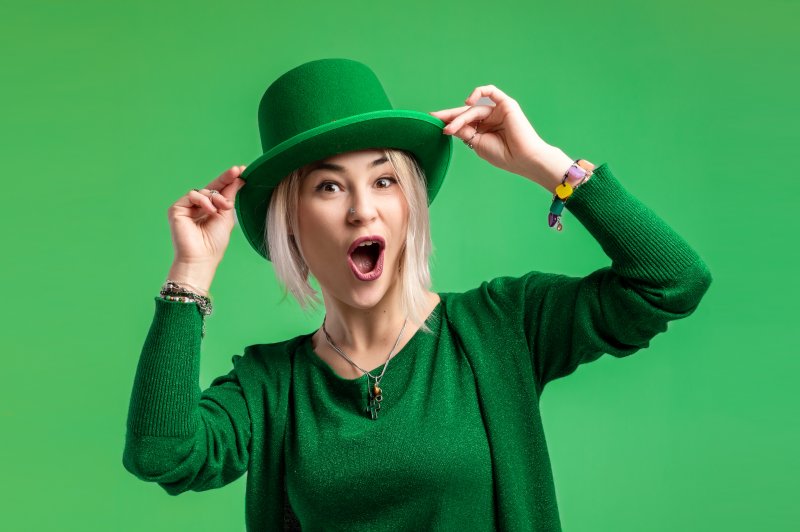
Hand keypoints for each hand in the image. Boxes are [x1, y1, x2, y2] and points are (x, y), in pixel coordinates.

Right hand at [167, 165, 246, 279]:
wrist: (202, 258)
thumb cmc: (214, 243)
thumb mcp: (226, 215)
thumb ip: (229, 197)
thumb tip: (239, 179)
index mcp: (210, 210)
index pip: (220, 191)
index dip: (230, 180)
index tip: (242, 171)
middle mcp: (198, 207)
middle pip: (212, 187)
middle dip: (226, 178)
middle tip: (237, 171)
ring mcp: (187, 207)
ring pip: (203, 191)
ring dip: (216, 197)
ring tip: (222, 208)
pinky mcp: (177, 209)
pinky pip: (192, 195)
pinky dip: (204, 201)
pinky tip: (211, 211)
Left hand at [430, 85, 569, 189]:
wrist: (523, 158)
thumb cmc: (503, 155)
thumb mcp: (477, 143)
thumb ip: (464, 131)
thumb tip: (448, 124)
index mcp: (484, 130)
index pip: (464, 122)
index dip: (449, 122)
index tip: (432, 122)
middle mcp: (491, 119)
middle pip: (466, 113)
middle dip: (449, 116)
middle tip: (432, 117)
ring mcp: (498, 110)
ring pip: (473, 109)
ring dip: (460, 119)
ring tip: (450, 128)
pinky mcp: (506, 104)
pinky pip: (490, 91)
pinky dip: (478, 92)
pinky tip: (468, 102)